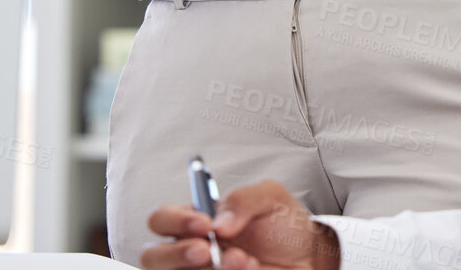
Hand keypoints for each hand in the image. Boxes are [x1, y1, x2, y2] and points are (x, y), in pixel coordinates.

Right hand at [143, 180, 338, 269]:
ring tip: (242, 261)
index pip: (161, 219)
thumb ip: (243, 199)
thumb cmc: (283, 226)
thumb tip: (220, 221)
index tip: (204, 222)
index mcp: (195, 221)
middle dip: (176, 253)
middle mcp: (190, 251)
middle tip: (208, 250)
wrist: (308, 257)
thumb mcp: (270, 197)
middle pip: (152, 257)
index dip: (175, 220)